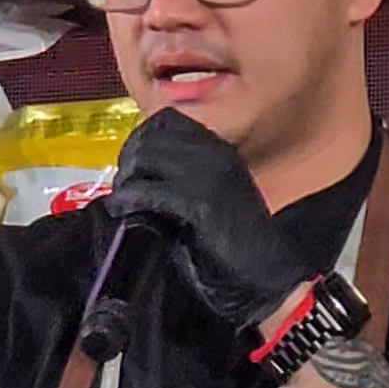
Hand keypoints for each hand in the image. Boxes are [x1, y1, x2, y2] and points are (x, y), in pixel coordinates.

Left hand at [97, 109, 312, 332]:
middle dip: (127, 162)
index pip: (165, 121)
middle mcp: (213, 153)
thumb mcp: (216, 190)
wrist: (267, 266)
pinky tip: (125, 211)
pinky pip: (149, 191)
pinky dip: (129, 200)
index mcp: (218, 147)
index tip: (130, 164)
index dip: (140, 140)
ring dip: (126, 181)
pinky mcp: (199, 202)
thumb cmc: (239, 236)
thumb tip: (142, 170)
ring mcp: (207, 175)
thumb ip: (188, 174)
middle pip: (148, 138)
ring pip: (144, 160)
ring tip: (123, 202)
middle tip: (122, 188)